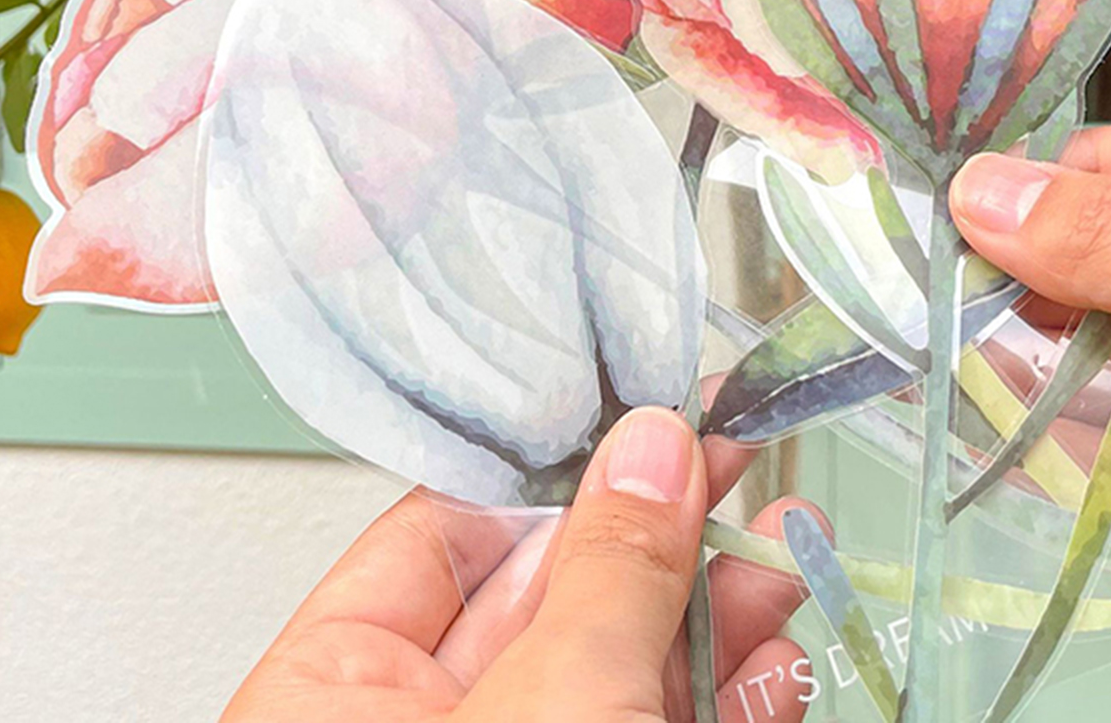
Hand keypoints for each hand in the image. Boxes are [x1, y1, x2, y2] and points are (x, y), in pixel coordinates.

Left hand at [222, 407, 810, 721]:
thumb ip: (604, 578)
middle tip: (736, 471)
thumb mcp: (547, 710)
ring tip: (779, 554)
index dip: (562, 469)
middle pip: (552, 595)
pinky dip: (722, 695)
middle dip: (662, 538)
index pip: (446, 529)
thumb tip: (651, 449)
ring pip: (616, 666)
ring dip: (713, 614)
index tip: (650, 418)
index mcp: (331, 695)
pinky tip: (770, 659)